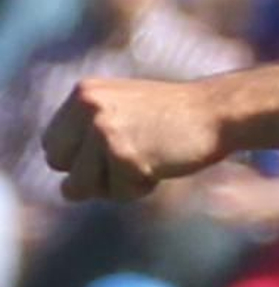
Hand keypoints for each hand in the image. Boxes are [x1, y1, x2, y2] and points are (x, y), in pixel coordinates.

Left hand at [43, 77, 228, 203]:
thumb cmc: (174, 117)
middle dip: (89, 173)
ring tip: (146, 160)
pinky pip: (116, 193)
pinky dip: (139, 188)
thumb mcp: (122, 111)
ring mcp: (104, 130)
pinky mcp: (124, 154)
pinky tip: (161, 164)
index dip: (80, 158)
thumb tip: (64, 190)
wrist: (217, 111)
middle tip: (129, 158)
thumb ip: (88, 136)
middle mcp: (88, 107)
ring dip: (114, 184)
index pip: (52, 144)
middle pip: (59, 164)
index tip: (114, 150)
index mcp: (84, 93)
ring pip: (79, 186)